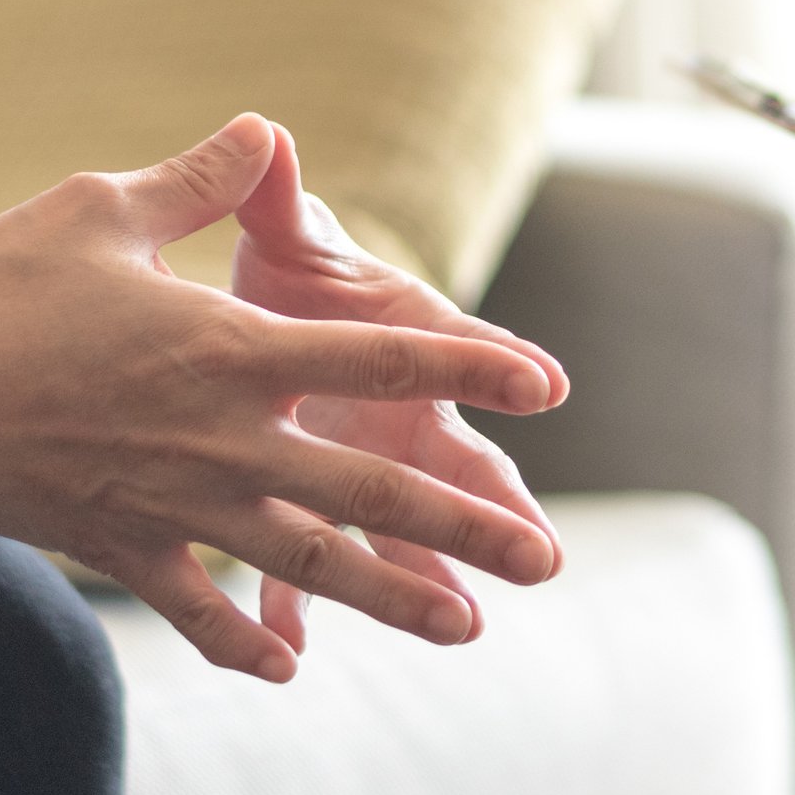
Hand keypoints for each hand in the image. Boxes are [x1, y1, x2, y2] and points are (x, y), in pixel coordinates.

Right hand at [0, 116, 564, 681]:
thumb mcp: (101, 210)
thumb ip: (200, 182)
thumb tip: (265, 128)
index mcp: (231, 349)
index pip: (380, 358)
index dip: (471, 368)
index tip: (549, 384)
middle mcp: (222, 438)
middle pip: (371, 492)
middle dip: (465, 527)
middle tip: (545, 560)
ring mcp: (174, 504)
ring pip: (307, 565)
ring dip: (391, 598)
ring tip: (466, 629)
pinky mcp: (120, 548)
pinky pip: (197, 608)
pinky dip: (243, 641)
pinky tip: (288, 670)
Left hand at [227, 124, 568, 651]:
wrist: (248, 321)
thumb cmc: (289, 272)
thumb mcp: (289, 237)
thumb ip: (280, 199)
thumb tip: (270, 138)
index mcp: (405, 345)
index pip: (462, 352)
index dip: (499, 364)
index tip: (547, 384)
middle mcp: (397, 418)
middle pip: (457, 469)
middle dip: (499, 513)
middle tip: (545, 556)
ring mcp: (356, 472)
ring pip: (396, 535)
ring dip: (423, 579)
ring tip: (459, 625)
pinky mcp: (302, 508)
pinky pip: (300, 565)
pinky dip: (293, 609)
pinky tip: (290, 655)